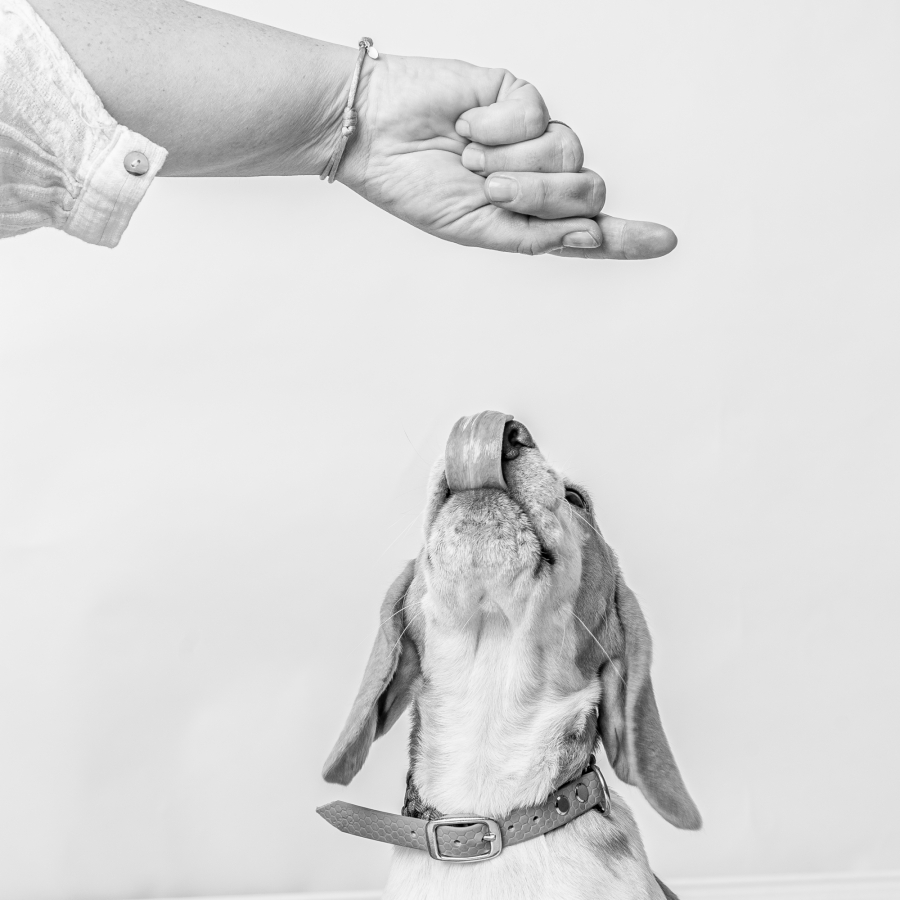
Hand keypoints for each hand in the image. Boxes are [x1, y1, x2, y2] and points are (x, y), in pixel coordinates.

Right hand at [340, 55, 676, 258]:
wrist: (376, 133)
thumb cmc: (414, 185)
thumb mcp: (475, 230)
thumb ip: (534, 236)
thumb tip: (590, 237)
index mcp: (529, 216)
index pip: (588, 229)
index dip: (627, 237)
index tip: (664, 241)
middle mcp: (538, 177)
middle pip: (587, 190)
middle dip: (542, 195)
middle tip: (492, 188)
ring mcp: (532, 137)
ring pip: (570, 152)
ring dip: (516, 162)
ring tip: (471, 159)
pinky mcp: (520, 98)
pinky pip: (538, 115)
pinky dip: (498, 129)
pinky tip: (468, 128)